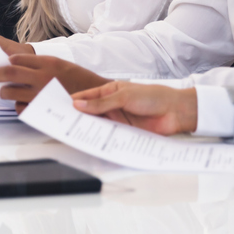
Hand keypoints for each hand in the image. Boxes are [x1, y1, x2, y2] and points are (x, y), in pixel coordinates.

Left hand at [0, 54, 109, 110]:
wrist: (97, 96)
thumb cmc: (79, 80)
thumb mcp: (60, 64)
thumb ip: (40, 64)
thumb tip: (17, 63)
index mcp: (47, 63)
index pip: (17, 58)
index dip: (7, 61)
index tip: (4, 64)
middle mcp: (42, 77)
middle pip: (9, 73)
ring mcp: (40, 95)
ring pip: (10, 92)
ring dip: (4, 92)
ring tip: (5, 91)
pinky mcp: (41, 110)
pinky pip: (20, 108)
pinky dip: (18, 106)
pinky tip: (22, 103)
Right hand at [70, 82, 197, 134]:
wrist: (176, 111)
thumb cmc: (153, 96)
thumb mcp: (124, 96)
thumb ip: (101, 103)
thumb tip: (78, 105)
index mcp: (108, 91)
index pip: (85, 98)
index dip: (72, 102)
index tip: (58, 108)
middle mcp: (111, 106)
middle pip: (89, 113)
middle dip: (77, 117)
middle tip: (62, 123)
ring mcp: (117, 120)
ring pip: (98, 126)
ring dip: (88, 129)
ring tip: (74, 134)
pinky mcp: (124, 133)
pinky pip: (109, 136)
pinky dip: (101, 139)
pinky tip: (93, 142)